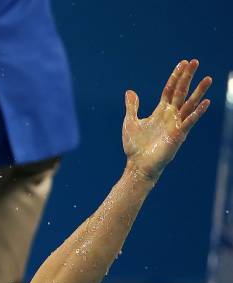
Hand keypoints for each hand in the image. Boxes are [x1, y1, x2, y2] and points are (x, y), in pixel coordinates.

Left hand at [123, 59, 210, 180]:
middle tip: (195, 61)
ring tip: (208, 78)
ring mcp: (176, 125)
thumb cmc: (135, 146)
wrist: (138, 165)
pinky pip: (189, 121)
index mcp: (161, 111)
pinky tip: (206, 102)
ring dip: (199, 91)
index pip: (170, 90)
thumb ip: (132, 107)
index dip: (176, 76)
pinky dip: (197, 112)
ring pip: (189, 104)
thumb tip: (130, 91)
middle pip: (181, 92)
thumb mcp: (130, 122)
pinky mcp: (178, 135)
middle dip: (188, 77)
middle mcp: (171, 115)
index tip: (183, 63)